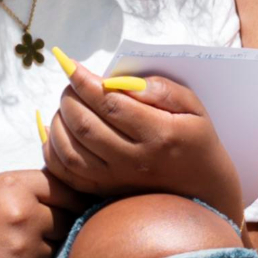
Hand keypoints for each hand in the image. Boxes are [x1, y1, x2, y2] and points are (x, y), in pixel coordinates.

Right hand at [0, 166, 74, 257]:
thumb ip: (33, 187)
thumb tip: (82, 195)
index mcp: (15, 186)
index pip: (68, 190)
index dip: (71, 200)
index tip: (71, 208)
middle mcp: (23, 215)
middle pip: (68, 221)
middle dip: (55, 227)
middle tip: (23, 232)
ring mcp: (23, 250)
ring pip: (58, 249)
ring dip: (42, 251)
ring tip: (7, 249)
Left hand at [41, 68, 244, 215]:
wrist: (203, 190)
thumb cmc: (195, 141)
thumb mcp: (195, 109)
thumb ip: (163, 90)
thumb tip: (123, 81)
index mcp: (159, 135)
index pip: (110, 103)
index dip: (84, 81)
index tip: (72, 65)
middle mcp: (134, 160)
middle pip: (84, 125)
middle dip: (69, 98)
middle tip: (72, 84)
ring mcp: (117, 180)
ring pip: (69, 149)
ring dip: (58, 122)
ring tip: (67, 106)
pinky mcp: (105, 191)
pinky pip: (66, 172)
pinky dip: (53, 150)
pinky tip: (60, 132)